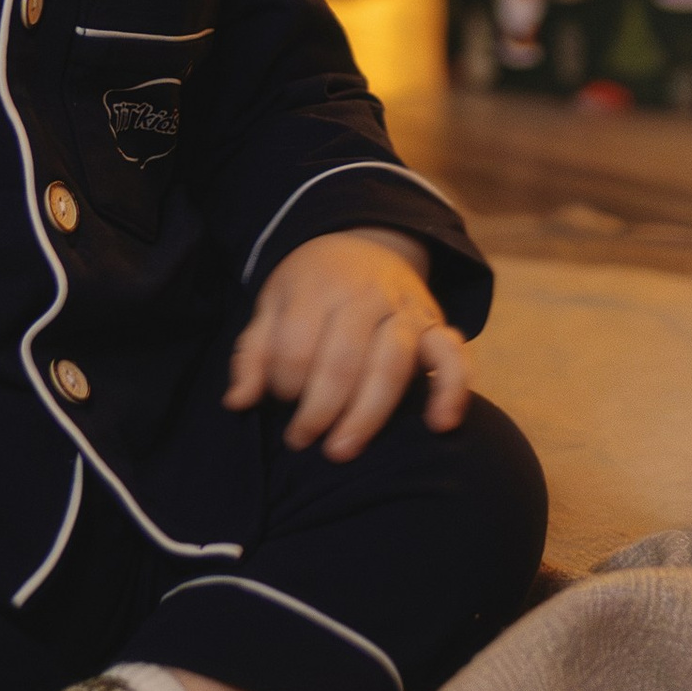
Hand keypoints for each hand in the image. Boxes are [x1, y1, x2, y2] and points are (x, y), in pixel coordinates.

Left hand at [224, 229, 469, 460]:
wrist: (363, 241)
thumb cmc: (311, 284)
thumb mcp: (273, 304)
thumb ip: (253, 352)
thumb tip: (237, 402)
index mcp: (318, 287)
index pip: (297, 346)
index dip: (283, 382)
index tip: (279, 399)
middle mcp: (365, 295)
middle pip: (342, 360)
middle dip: (318, 410)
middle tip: (302, 441)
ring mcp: (406, 309)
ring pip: (392, 363)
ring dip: (367, 414)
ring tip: (343, 449)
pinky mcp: (437, 325)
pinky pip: (454, 354)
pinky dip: (452, 388)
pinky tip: (440, 424)